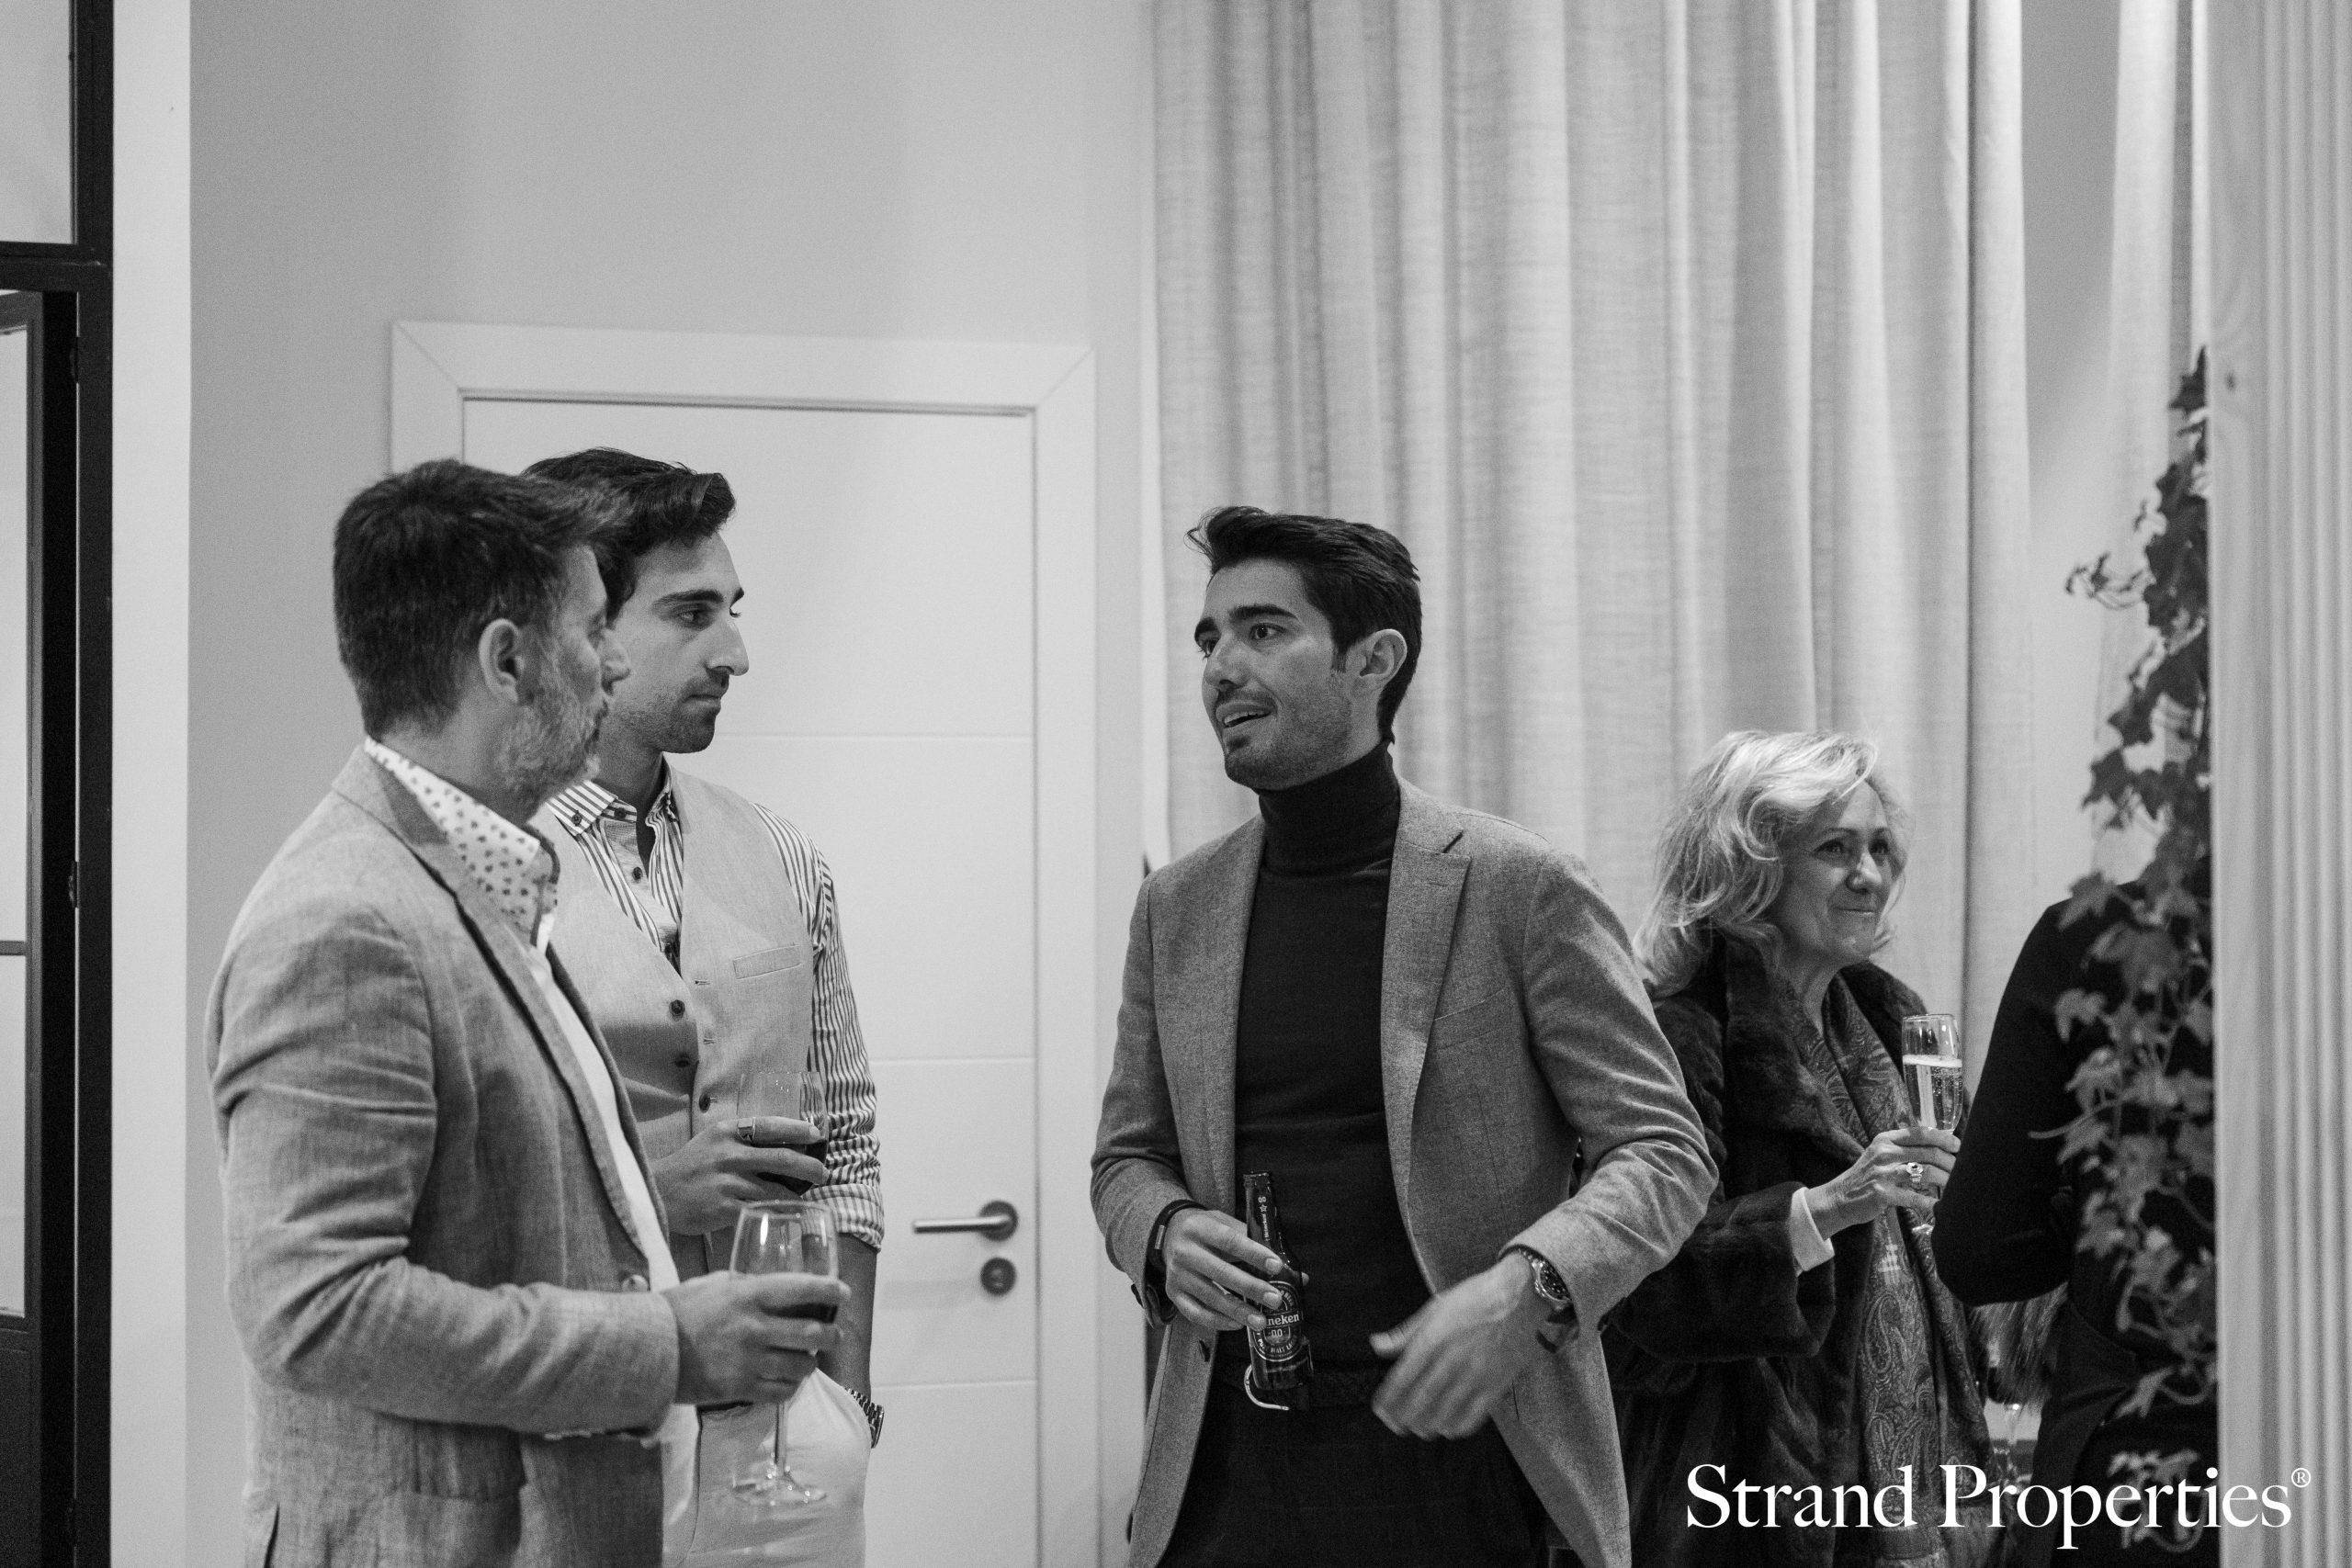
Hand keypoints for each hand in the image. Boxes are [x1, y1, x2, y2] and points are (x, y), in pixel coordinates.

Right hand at [651, 1118, 827, 1236]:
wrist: (658, 1192)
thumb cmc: (692, 1166)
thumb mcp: (714, 1141)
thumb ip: (744, 1139)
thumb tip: (787, 1143)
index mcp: (726, 1132)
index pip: (770, 1125)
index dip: (797, 1129)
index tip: (816, 1135)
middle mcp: (727, 1154)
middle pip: (781, 1158)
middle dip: (809, 1166)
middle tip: (822, 1172)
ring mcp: (725, 1182)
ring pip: (774, 1188)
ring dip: (795, 1192)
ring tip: (804, 1194)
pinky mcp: (722, 1207)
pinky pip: (760, 1210)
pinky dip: (776, 1212)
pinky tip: (785, 1213)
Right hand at [666, 1271, 848, 1406]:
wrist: (645, 1352)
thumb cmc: (675, 1312)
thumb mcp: (710, 1284)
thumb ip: (741, 1284)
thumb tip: (763, 1283)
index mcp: (748, 1296)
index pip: (802, 1289)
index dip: (829, 1290)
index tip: (843, 1292)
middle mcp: (755, 1329)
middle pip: (812, 1333)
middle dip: (831, 1333)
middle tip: (834, 1333)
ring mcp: (749, 1362)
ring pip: (801, 1366)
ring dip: (811, 1362)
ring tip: (809, 1358)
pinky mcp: (740, 1390)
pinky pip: (781, 1392)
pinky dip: (791, 1386)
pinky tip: (788, 1380)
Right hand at [1160, 1208, 1299, 1335]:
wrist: (1168, 1233)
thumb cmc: (1206, 1229)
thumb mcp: (1225, 1223)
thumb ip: (1255, 1243)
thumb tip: (1294, 1273)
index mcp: (1199, 1228)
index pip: (1229, 1240)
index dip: (1253, 1254)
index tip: (1277, 1266)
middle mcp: (1184, 1251)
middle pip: (1220, 1272)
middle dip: (1250, 1287)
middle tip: (1275, 1299)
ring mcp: (1177, 1275)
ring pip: (1209, 1296)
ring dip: (1237, 1311)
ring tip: (1260, 1321)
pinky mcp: (1173, 1293)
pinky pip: (1195, 1313)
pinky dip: (1217, 1321)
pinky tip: (1236, 1324)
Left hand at [1369, 1257, 1551, 1438]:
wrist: (1519, 1296)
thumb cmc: (1474, 1297)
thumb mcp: (1434, 1308)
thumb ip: (1405, 1332)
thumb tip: (1377, 1345)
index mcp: (1433, 1339)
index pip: (1403, 1377)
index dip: (1389, 1398)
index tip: (1379, 1409)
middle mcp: (1452, 1359)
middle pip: (1422, 1398)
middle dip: (1405, 1417)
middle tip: (1396, 1426)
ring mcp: (1476, 1373)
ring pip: (1446, 1410)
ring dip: (1429, 1424)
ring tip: (1420, 1430)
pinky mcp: (1497, 1383)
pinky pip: (1476, 1413)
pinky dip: (1460, 1426)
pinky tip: (1450, 1429)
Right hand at [1804, 1127, 1960, 1236]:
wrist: (1840, 1197)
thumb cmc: (1866, 1176)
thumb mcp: (1879, 1154)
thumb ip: (1902, 1147)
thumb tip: (1937, 1146)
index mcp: (1885, 1139)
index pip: (1920, 1132)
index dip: (1943, 1138)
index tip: (1957, 1146)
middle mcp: (1884, 1153)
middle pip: (1928, 1152)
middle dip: (1950, 1162)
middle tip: (1961, 1171)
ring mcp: (1882, 1173)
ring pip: (1925, 1171)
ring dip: (1945, 1180)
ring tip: (1955, 1187)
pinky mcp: (1882, 1194)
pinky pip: (1914, 1197)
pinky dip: (1930, 1203)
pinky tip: (1939, 1207)